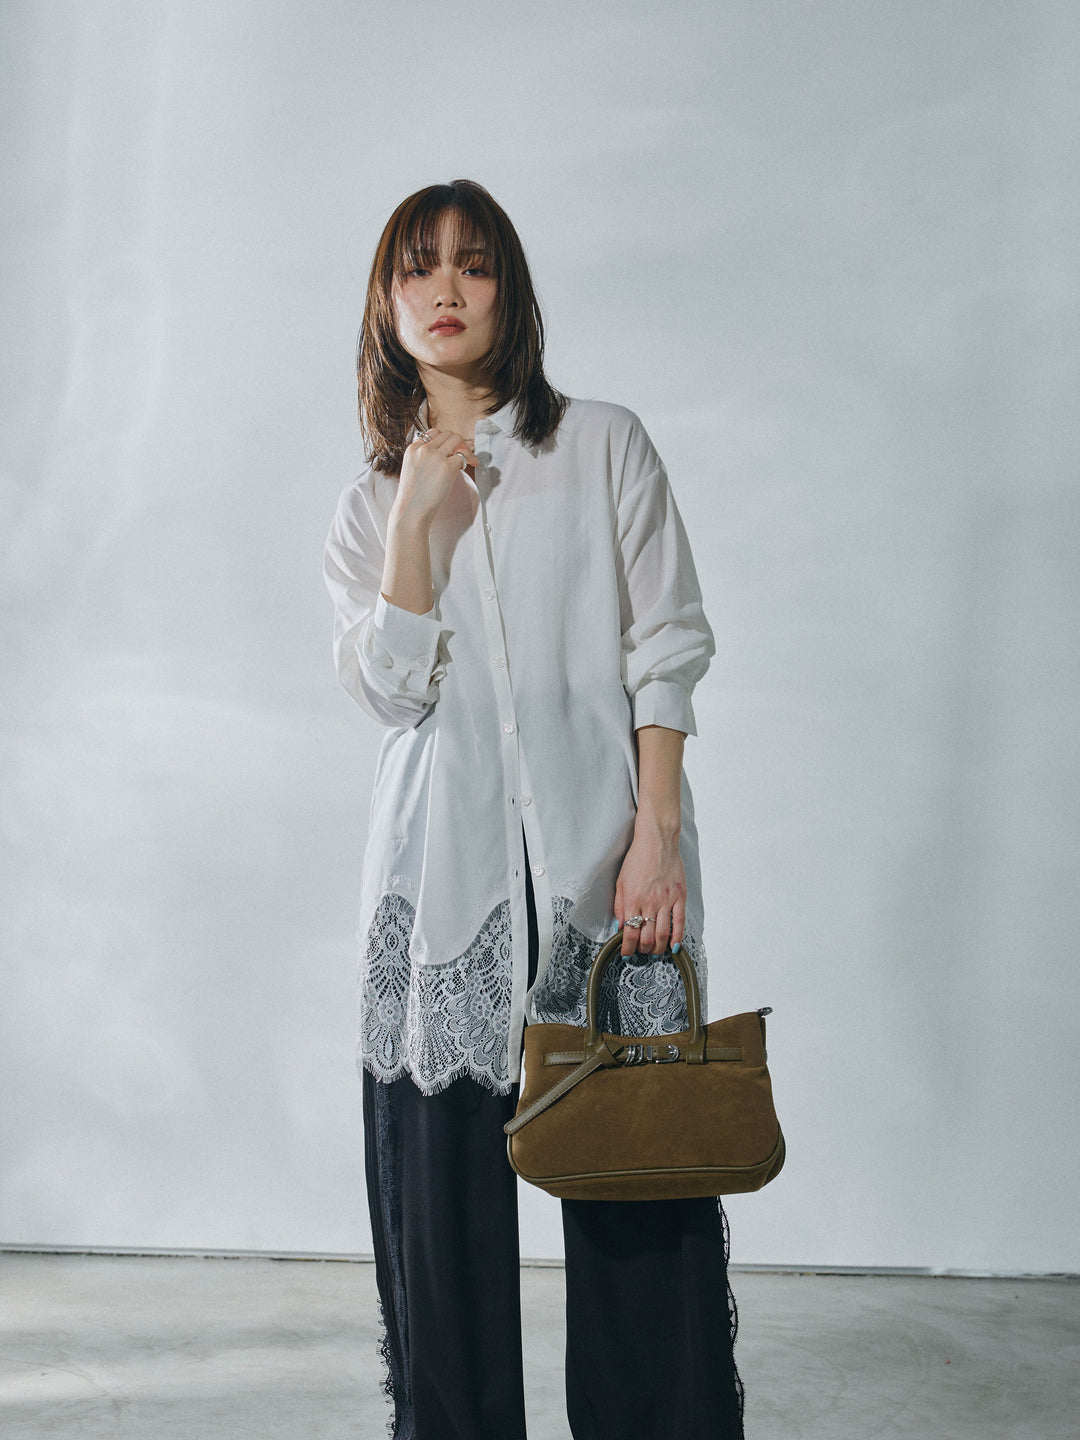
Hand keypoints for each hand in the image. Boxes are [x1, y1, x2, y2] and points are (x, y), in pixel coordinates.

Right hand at [395, 428, 477, 523]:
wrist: (411, 510)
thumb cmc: (413, 496)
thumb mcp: (412, 468)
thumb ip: (424, 458)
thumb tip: (446, 454)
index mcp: (413, 449)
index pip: (432, 433)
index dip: (444, 441)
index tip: (450, 449)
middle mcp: (424, 449)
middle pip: (447, 434)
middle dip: (456, 442)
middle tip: (462, 453)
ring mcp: (436, 456)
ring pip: (456, 439)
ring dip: (465, 447)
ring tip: (469, 459)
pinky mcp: (447, 467)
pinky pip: (463, 456)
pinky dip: (470, 459)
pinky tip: (472, 465)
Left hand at [613, 820, 686, 957]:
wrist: (657, 841)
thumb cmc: (637, 859)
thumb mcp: (620, 882)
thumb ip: (620, 906)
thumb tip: (620, 926)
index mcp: (633, 900)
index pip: (629, 933)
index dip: (627, 948)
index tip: (626, 953)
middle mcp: (650, 902)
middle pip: (647, 937)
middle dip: (643, 950)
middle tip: (641, 952)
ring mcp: (666, 900)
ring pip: (663, 934)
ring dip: (658, 948)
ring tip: (655, 951)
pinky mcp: (680, 896)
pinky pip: (680, 922)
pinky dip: (677, 937)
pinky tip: (674, 946)